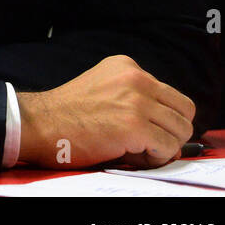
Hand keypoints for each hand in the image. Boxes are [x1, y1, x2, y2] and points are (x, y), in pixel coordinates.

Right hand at [16, 55, 194, 168]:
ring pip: (181, 130)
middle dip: (171, 132)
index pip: (171, 95)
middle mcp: (136, 79)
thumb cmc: (66, 114)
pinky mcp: (135, 126)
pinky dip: (155, 158)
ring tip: (138, 150)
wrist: (39, 123)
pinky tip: (132, 155)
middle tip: (148, 143)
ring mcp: (137, 102)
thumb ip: (133, 96)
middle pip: (185, 111)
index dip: (163, 118)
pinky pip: (167, 148)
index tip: (145, 129)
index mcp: (127, 66)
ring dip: (164, 146)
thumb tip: (168, 126)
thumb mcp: (103, 88)